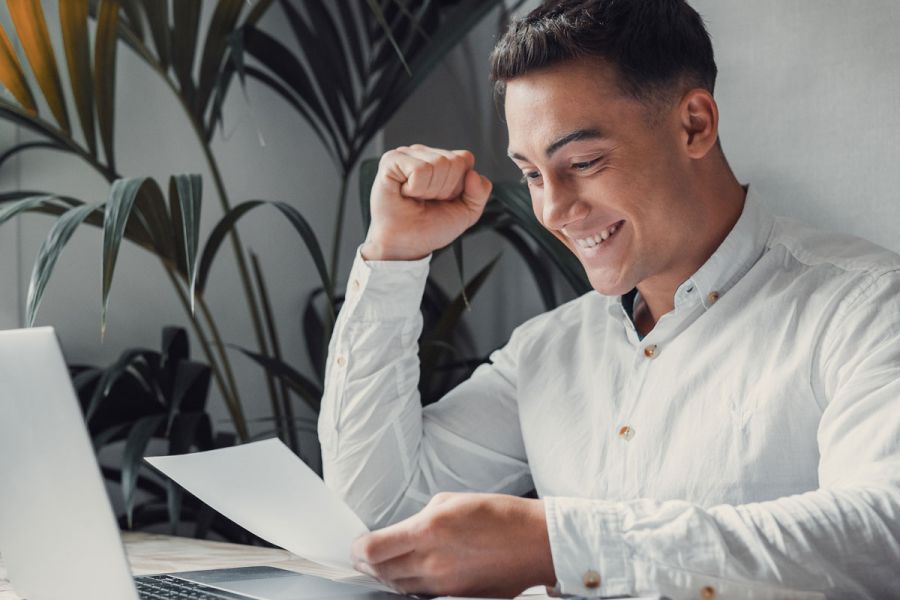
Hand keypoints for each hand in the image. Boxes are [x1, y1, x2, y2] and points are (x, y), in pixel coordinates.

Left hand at [351, 492, 555, 597]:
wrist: (535, 542)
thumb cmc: (499, 515)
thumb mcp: (452, 500)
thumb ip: (421, 517)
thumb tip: (404, 531)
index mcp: (428, 530)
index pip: (373, 549)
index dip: (357, 549)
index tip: (356, 545)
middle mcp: (432, 561)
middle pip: (381, 572)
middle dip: (366, 564)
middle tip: (363, 556)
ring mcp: (444, 584)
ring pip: (398, 587)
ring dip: (385, 576)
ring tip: (381, 565)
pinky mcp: (457, 597)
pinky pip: (421, 594)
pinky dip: (409, 585)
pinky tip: (409, 574)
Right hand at [362, 144, 492, 260]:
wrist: (407, 244)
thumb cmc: (430, 227)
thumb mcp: (467, 211)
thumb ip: (480, 192)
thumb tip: (473, 174)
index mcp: (441, 160)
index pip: (465, 158)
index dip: (459, 185)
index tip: (444, 199)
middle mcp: (424, 154)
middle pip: (454, 161)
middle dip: (445, 189)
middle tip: (428, 200)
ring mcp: (407, 155)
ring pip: (438, 163)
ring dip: (430, 190)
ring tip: (416, 198)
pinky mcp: (391, 161)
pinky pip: (419, 169)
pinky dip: (416, 188)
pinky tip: (406, 193)